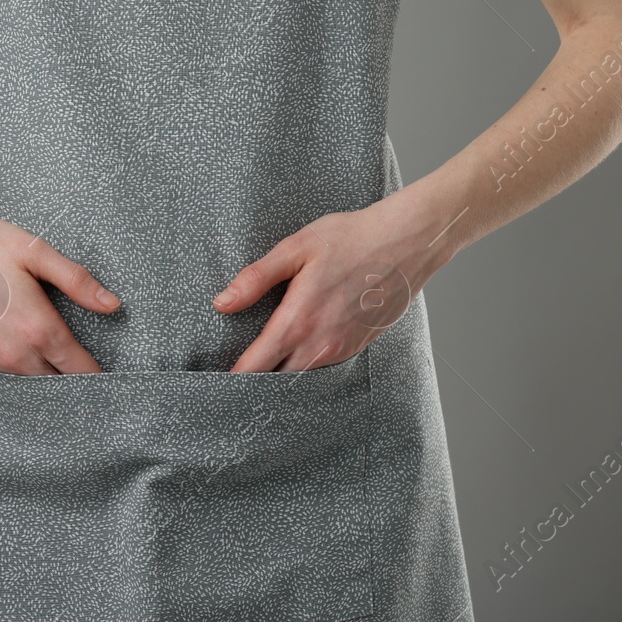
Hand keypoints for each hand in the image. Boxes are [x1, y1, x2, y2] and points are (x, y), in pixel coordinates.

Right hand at [0, 208, 119, 374]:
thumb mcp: (33, 252)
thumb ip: (76, 280)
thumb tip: (112, 304)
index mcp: (37, 329)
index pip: (79, 369)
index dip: (98, 374)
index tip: (112, 375)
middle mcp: (13, 354)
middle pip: (57, 381)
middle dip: (74, 375)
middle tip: (85, 361)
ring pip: (29, 379)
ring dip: (45, 372)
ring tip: (57, 356)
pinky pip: (2, 373)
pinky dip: (17, 367)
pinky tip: (19, 345)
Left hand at [213, 196, 442, 372]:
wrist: (407, 242)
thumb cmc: (351, 238)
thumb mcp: (296, 249)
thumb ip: (256, 278)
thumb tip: (222, 303)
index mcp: (298, 321)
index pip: (255, 367)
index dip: (232, 379)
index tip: (214, 382)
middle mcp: (320, 345)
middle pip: (275, 381)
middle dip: (253, 382)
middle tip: (233, 376)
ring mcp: (342, 350)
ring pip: (301, 378)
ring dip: (280, 377)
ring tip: (260, 370)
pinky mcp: (357, 348)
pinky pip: (323, 369)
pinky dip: (305, 368)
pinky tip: (295, 355)